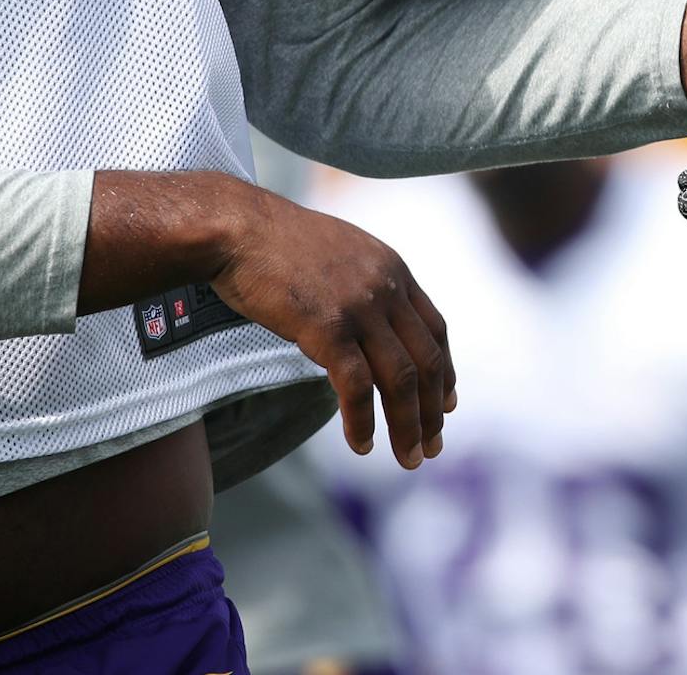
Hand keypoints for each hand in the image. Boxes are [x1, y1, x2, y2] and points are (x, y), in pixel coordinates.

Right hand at [209, 188, 454, 469]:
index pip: (435, 329)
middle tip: (433, 445)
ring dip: (408, 425)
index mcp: (393, 268)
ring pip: (401, 379)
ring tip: (408, 458)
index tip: (448, 403)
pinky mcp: (328, 327)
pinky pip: (357, 387)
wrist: (238, 228)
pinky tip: (363, 444)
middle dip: (434, 410)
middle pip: (427, 360)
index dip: (446, 371)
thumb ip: (366, 285)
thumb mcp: (342, 253)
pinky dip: (363, 421)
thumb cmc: (277, 243)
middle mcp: (387, 287)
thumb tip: (373, 323)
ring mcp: (360, 307)